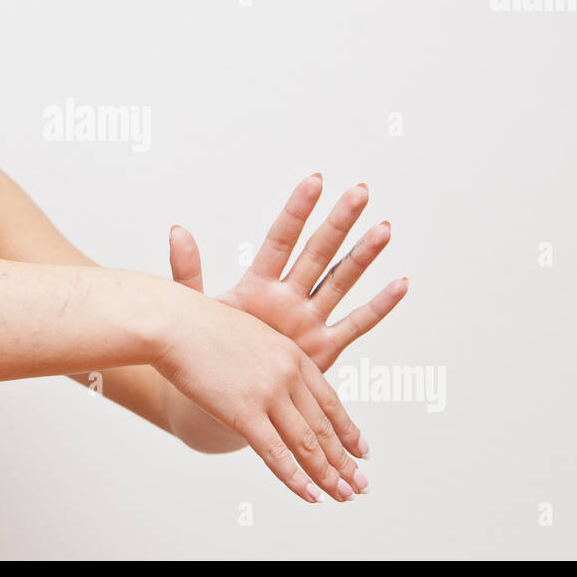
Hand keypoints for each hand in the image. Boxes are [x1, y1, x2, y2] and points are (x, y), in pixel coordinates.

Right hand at [150, 284, 369, 502]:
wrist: (173, 321)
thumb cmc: (198, 325)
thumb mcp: (247, 336)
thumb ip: (264, 361)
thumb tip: (267, 383)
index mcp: (291, 354)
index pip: (329, 400)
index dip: (347, 428)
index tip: (362, 449)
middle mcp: (288, 374)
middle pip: (324, 426)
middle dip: (345, 460)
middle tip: (361, 484)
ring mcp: (268, 394)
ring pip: (307, 444)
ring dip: (329, 475)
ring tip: (344, 496)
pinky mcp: (243, 412)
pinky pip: (275, 454)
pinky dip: (296, 479)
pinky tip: (311, 495)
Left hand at [169, 175, 407, 373]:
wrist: (221, 396)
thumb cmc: (208, 349)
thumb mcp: (197, 310)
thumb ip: (188, 272)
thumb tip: (176, 230)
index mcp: (258, 284)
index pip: (281, 239)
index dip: (297, 211)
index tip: (315, 179)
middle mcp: (288, 296)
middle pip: (318, 252)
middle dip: (339, 222)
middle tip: (360, 192)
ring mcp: (308, 320)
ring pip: (341, 281)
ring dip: (362, 256)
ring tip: (383, 229)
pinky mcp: (323, 348)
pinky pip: (356, 324)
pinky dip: (378, 307)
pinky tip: (400, 283)